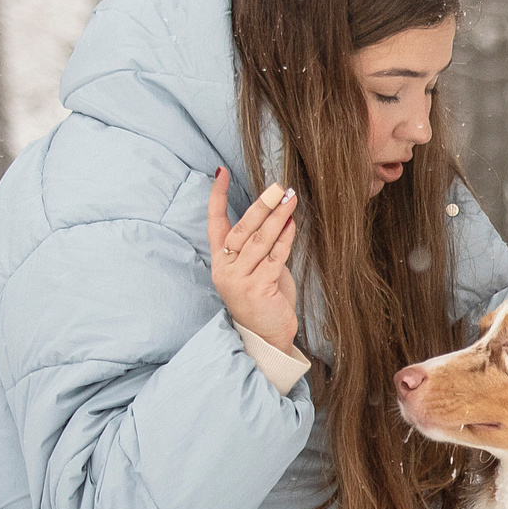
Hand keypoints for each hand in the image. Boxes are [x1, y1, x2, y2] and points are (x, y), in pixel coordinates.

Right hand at [206, 168, 298, 353]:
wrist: (266, 336)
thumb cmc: (263, 298)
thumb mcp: (255, 268)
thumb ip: (259, 246)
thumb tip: (278, 215)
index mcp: (220, 260)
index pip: (214, 222)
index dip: (216, 197)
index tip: (219, 173)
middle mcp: (225, 268)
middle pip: (242, 229)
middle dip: (261, 205)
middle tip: (277, 186)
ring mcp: (239, 279)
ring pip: (259, 241)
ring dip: (278, 217)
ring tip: (290, 198)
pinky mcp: (258, 288)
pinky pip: (274, 257)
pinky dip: (285, 239)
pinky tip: (293, 224)